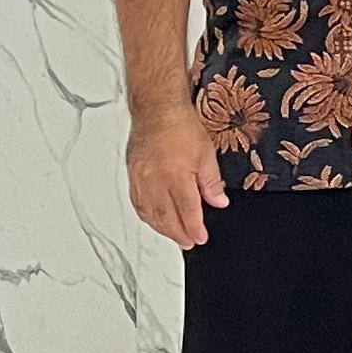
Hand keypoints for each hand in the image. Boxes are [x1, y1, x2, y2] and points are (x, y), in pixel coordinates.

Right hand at [126, 112, 226, 250]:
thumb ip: (212, 182)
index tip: (200, 238)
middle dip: (178, 233)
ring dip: (162, 228)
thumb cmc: (181, 127)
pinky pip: (138, 203)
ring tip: (174, 235)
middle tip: (188, 242)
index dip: (194, 228)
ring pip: (150, 213)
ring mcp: (141, 179)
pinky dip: (147, 216)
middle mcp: (155, 180)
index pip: (187, 211)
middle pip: (166, 217)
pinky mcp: (132, 176)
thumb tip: (219, 202)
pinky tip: (154, 220)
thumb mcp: (206, 154)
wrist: (157, 110)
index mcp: (176, 175)